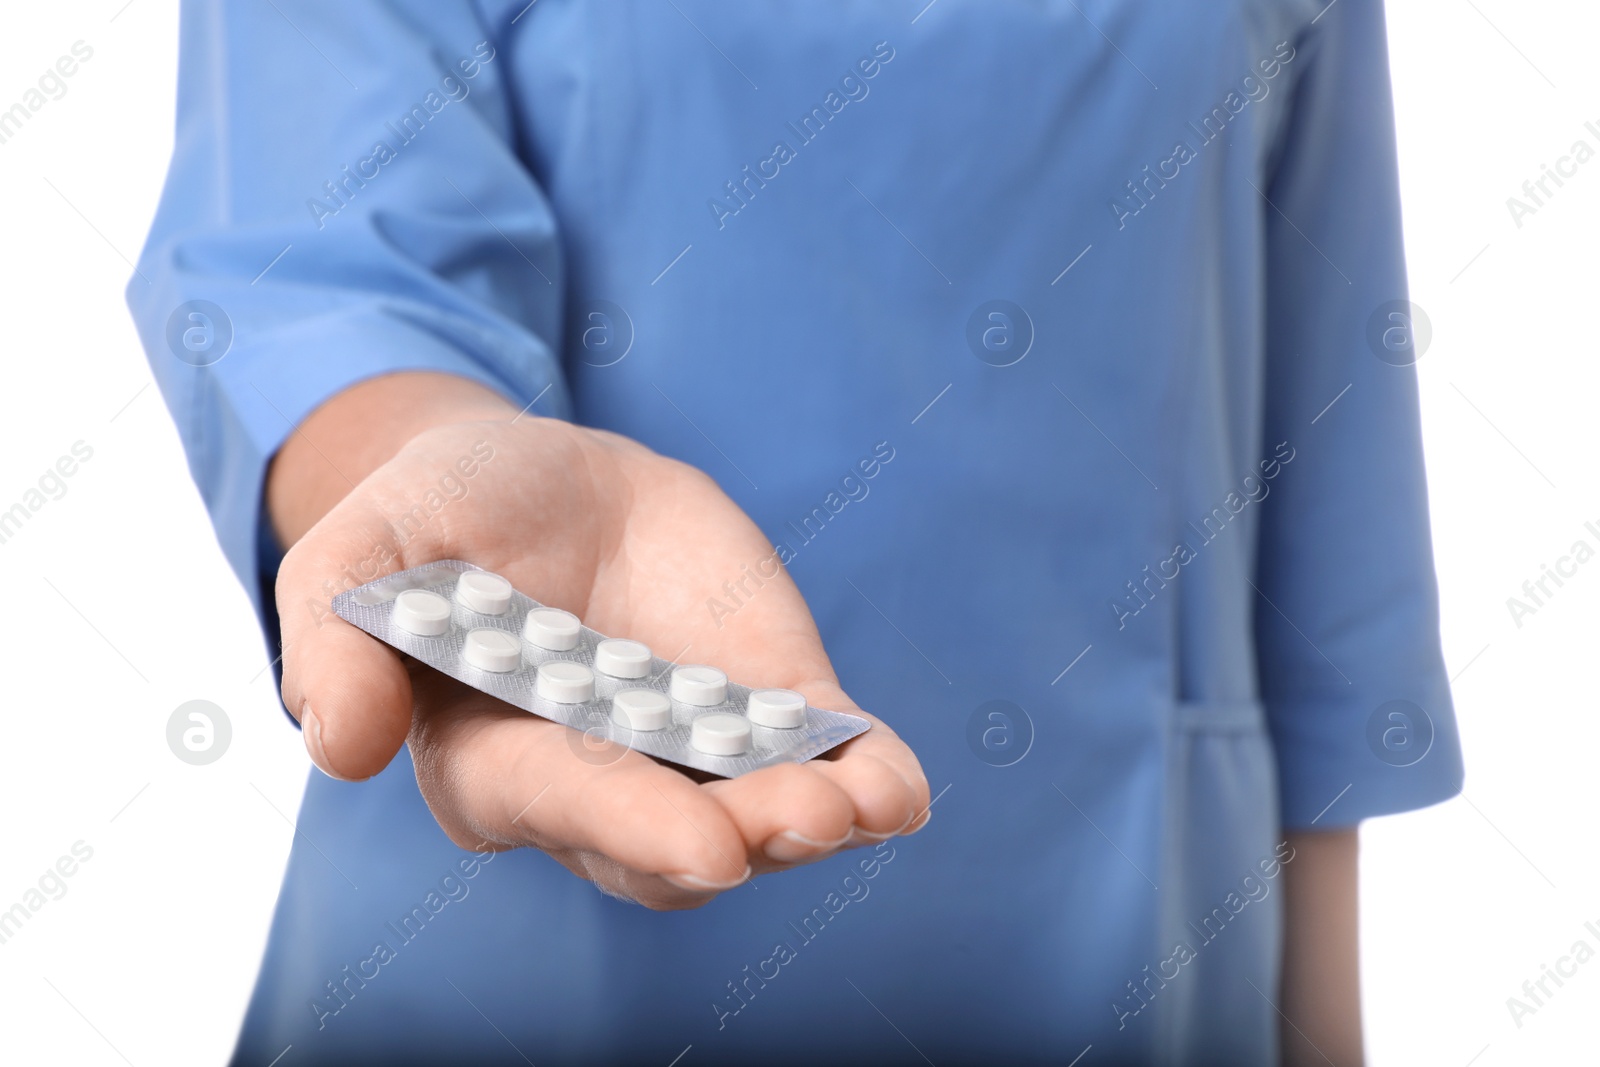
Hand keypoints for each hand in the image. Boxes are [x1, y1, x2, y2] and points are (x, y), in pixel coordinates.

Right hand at [271, 374, 930, 908]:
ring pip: (754, 813)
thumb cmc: (439, 520)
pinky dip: (865, 775)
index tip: (702, 845)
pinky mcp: (763, 703)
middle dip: (735, 835)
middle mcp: (603, 781)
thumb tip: (339, 742)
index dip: (630, 825)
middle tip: (799, 820)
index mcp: (496, 759)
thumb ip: (336, 637)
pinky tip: (895, 784)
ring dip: (812, 817)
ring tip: (859, 801)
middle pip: (671, 838)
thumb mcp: (364, 551)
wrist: (545, 477)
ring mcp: (693, 750)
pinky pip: (819, 755)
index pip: (562, 806)